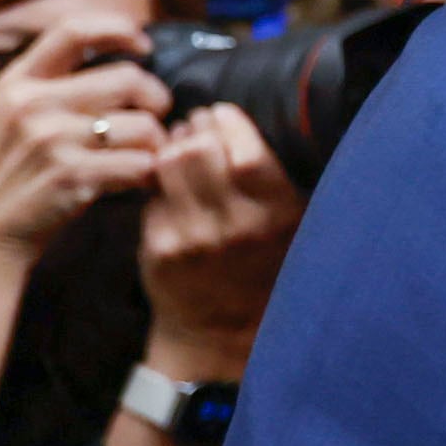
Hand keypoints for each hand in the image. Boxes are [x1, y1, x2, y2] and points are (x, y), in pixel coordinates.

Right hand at [0, 18, 167, 259]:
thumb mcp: (7, 114)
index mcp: (17, 82)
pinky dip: (150, 174)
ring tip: (145, 156)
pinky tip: (139, 182)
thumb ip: (49, 83)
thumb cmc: (4, 171)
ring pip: (144, 125)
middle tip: (153, 120)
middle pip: (129, 79)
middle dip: (156, 100)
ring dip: (157, 143)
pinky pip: (141, 165)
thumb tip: (115, 55)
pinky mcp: (73, 177)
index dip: (118, 29)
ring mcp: (52, 141)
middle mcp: (33, 104)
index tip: (144, 45)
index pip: (73, 30)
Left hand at [138, 104, 304, 368]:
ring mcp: (194, 239)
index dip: (229, 123)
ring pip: (168, 166)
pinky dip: (159, 183)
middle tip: (196, 124)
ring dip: (172, 148)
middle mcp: (236, 227)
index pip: (246, 153)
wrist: (226, 332)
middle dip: (195, 128)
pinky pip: (153, 196)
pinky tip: (170, 184)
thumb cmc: (265, 267)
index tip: (222, 113)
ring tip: (180, 145)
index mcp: (278, 216)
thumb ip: (275, 180)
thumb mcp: (293, 224)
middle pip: (199, 150)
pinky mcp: (161, 250)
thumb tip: (242, 126)